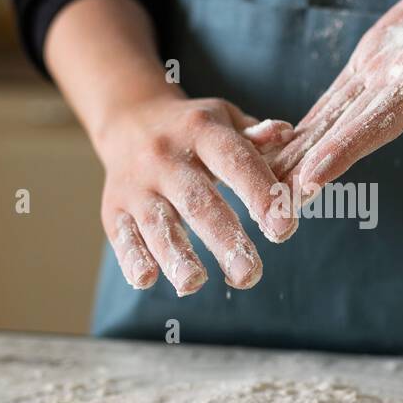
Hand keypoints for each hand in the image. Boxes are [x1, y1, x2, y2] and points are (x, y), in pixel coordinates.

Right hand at [98, 92, 294, 294]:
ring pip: (157, 222)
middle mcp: (166, 156)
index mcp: (202, 131)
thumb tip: (288, 134)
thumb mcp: (225, 119)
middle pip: (197, 201)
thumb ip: (256, 136)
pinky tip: (147, 280)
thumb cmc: (193, 128)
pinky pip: (122, 235)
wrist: (129, 119)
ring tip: (194, 283)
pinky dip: (132, 258)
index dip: (260, 193)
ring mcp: (137, 184)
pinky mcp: (114, 207)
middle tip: (250, 273)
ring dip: (176, 255)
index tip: (284, 227)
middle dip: (225, 239)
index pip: (235, 161)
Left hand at [270, 0, 402, 189]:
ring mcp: (382, 80)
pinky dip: (303, 124)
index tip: (313, 177)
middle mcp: (400, 89)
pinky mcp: (371, 64)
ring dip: (297, 156)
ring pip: (331, 124)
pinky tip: (272, 143)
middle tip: (269, 208)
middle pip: (346, 136)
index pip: (382, 119)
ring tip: (257, 186)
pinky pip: (331, 100)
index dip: (347, 147)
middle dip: (308, 171)